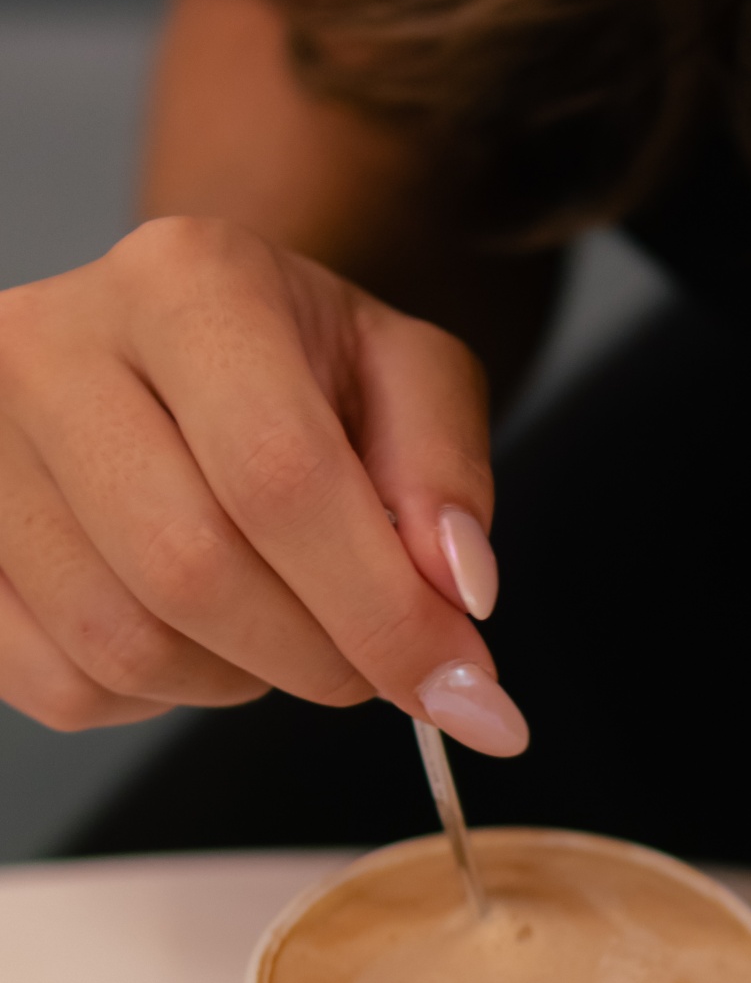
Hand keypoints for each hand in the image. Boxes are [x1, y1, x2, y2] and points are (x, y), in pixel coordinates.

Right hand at [0, 215, 526, 753]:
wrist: (192, 352)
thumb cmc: (306, 371)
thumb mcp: (411, 380)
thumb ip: (449, 477)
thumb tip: (456, 592)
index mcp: (187, 282)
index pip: (281, 477)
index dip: (384, 614)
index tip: (466, 693)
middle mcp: (51, 345)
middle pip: (192, 570)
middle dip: (319, 658)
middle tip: (379, 664)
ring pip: (123, 645)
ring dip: (238, 681)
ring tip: (282, 624)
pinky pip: (63, 686)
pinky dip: (156, 699)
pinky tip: (197, 635)